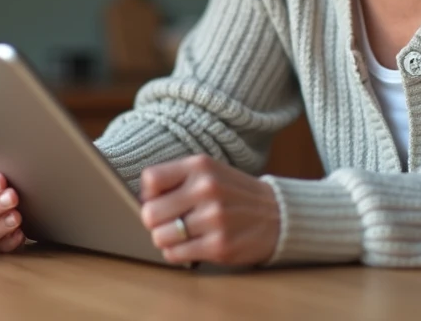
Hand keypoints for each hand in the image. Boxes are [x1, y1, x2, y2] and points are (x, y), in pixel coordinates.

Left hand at [139, 154, 280, 265]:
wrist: (278, 214)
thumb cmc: (234, 194)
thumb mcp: (210, 172)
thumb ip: (177, 178)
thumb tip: (142, 199)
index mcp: (200, 166)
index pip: (150, 179)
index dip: (149, 194)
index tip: (160, 200)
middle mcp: (206, 189)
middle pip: (150, 213)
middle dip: (155, 222)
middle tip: (169, 222)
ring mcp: (214, 218)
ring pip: (159, 237)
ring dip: (166, 240)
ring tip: (182, 235)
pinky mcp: (219, 246)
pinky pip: (175, 255)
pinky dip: (177, 254)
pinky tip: (191, 246)